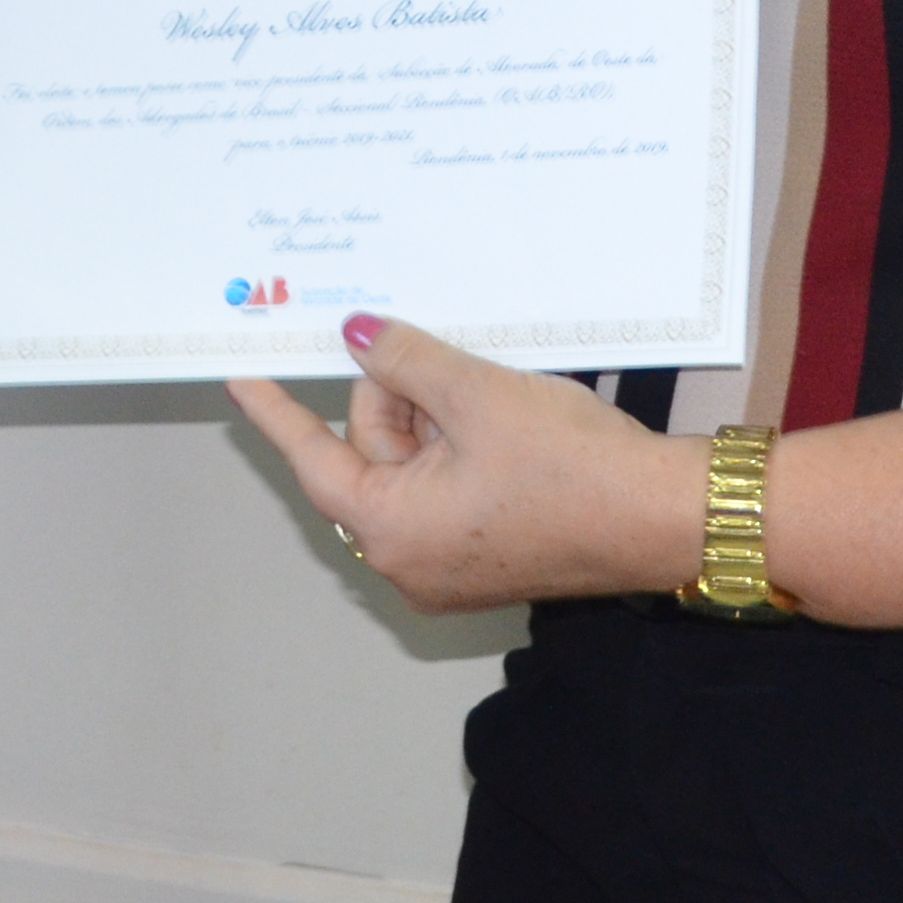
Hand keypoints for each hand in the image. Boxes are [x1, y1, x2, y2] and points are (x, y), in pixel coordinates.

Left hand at [226, 313, 710, 617]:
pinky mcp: (485, 558)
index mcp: (392, 530)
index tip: (240, 379)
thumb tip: (355, 337)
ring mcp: (448, 566)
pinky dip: (457, 447)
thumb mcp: (475, 395)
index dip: (276, 412)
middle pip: (369, 455)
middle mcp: (409, 562)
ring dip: (435, 419)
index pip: (311, 459)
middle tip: (438, 358)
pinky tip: (498, 416)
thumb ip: (404, 361)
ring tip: (487, 390)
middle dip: (398, 400)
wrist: (662, 518)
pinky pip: (444, 491)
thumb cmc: (571, 466)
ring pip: (410, 469)